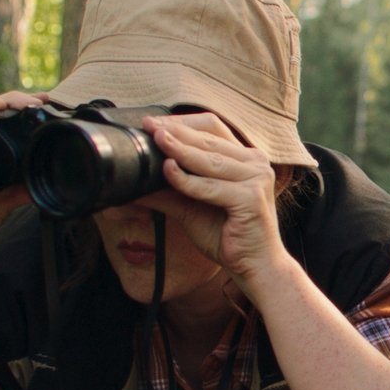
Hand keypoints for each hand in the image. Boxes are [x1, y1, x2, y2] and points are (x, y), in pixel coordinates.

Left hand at [134, 113, 289, 287]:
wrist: (256, 267)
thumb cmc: (228, 237)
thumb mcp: (192, 208)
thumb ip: (169, 192)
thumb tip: (133, 185)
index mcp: (246, 160)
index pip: (212, 129)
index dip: (181, 123)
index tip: (152, 123)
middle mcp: (256, 163)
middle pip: (209, 139)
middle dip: (175, 131)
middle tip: (148, 126)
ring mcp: (256, 179)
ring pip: (209, 160)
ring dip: (179, 149)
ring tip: (155, 140)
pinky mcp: (251, 198)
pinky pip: (210, 186)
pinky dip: (187, 180)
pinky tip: (167, 171)